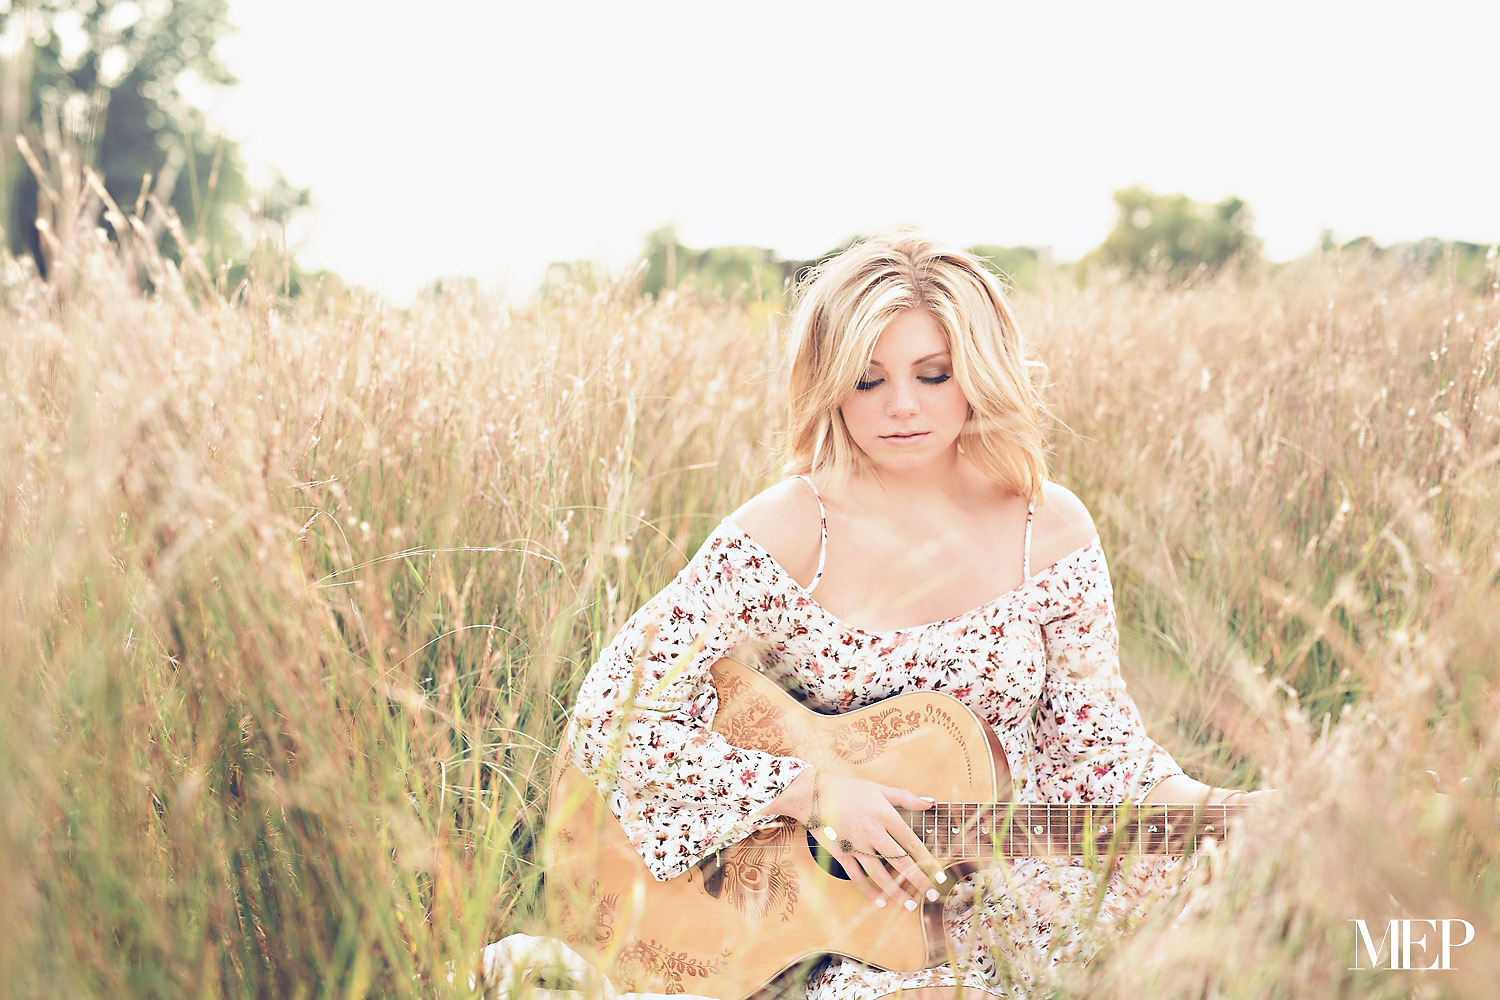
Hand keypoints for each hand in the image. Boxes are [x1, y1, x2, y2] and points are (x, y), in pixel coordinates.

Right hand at [809, 773, 943, 907]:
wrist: (814, 793)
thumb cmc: (848, 789)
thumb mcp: (879, 789)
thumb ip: (906, 797)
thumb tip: (931, 802)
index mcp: (885, 815)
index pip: (912, 843)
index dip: (928, 861)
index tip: (939, 875)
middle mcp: (872, 832)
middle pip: (900, 862)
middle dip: (919, 881)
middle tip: (932, 895)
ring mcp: (856, 845)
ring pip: (880, 874)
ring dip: (896, 892)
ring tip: (909, 904)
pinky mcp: (841, 854)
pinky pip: (857, 877)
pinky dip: (868, 891)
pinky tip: (880, 900)